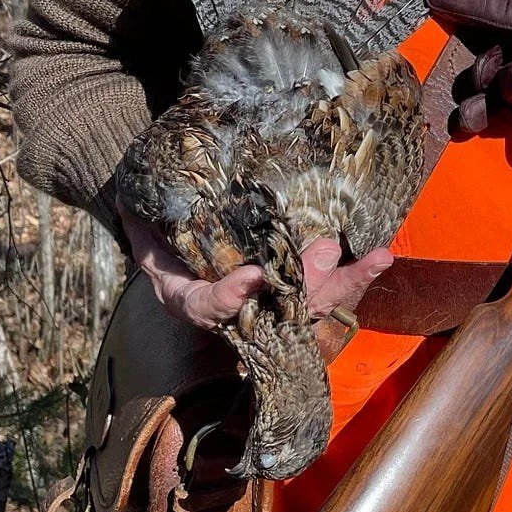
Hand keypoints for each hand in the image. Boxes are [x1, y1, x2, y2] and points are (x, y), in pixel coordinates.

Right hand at [120, 209, 392, 351]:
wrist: (179, 231)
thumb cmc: (158, 229)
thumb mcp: (143, 229)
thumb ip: (144, 221)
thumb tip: (132, 201)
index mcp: (193, 298)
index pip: (208, 307)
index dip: (228, 297)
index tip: (249, 277)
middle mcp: (237, 308)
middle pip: (274, 311)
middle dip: (304, 289)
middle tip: (324, 261)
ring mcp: (271, 299)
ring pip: (310, 301)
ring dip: (344, 281)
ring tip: (376, 258)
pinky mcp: (296, 282)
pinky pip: (327, 285)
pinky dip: (353, 272)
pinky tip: (380, 255)